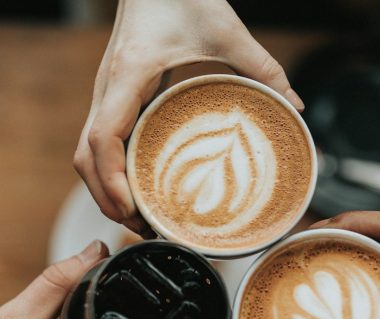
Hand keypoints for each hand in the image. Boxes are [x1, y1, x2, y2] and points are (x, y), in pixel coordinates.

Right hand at [74, 0, 303, 234]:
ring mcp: (105, 93)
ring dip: (105, 189)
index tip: (133, 209)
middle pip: (85, 159)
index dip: (111, 181)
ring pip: (85, 154)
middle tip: (143, 228)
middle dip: (107, 199)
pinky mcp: (113, 96)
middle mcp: (107, 88)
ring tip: (139, 218)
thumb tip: (295, 107)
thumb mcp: (226, 29)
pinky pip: (100, 143)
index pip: (101, 139)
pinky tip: (138, 188)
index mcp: (128, 75)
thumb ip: (263, 67)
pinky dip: (111, 172)